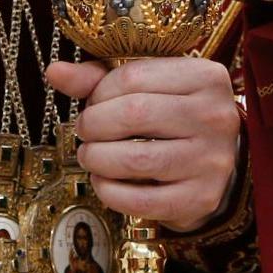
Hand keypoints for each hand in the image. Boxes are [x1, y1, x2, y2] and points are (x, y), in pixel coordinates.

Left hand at [46, 57, 241, 232]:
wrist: (217, 162)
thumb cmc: (174, 116)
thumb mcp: (149, 86)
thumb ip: (101, 77)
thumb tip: (55, 72)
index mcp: (204, 76)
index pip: (134, 76)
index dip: (100, 92)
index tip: (92, 103)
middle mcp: (215, 116)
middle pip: (134, 114)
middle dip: (94, 124)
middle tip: (85, 131)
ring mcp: (212, 160)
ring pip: (136, 159)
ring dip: (98, 158)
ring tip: (90, 156)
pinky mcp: (201, 198)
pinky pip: (142, 201)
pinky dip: (111, 192)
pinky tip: (103, 182)